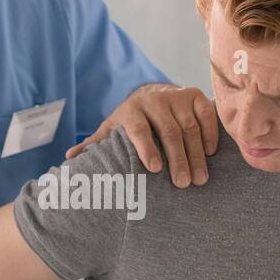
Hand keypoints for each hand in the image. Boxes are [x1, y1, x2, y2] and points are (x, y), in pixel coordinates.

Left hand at [66, 84, 217, 187]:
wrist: (151, 94)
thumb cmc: (130, 121)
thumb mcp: (112, 130)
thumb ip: (94, 144)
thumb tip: (69, 158)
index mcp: (131, 110)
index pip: (139, 129)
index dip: (146, 148)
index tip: (155, 169)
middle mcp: (154, 100)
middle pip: (169, 132)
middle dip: (178, 159)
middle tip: (184, 184)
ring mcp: (176, 96)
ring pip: (190, 127)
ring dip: (197, 154)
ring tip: (200, 179)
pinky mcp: (195, 95)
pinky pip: (206, 115)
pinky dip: (210, 134)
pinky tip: (210, 154)